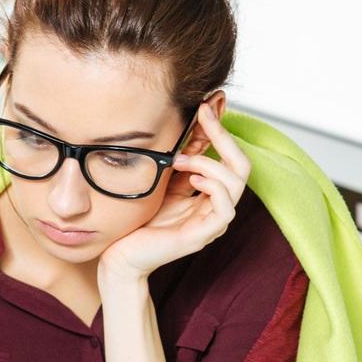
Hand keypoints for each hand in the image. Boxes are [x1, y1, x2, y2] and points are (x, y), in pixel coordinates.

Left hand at [99, 105, 249, 282]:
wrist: (120, 255)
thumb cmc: (138, 220)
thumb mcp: (163, 181)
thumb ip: (181, 160)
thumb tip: (190, 124)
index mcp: (209, 193)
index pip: (230, 157)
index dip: (220, 130)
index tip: (205, 106)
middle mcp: (216, 206)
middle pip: (241, 166)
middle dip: (223, 137)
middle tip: (203, 117)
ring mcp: (212, 222)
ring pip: (235, 183)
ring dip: (208, 163)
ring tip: (180, 161)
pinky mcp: (203, 235)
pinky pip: (225, 208)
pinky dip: (213, 187)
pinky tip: (192, 179)